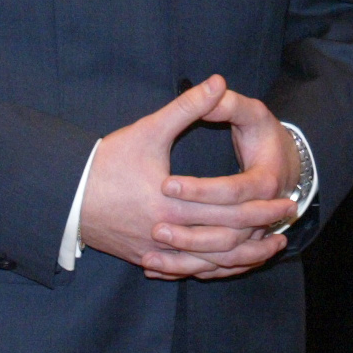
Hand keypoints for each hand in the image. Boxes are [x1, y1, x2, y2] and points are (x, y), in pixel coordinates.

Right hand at [79, 76, 295, 280]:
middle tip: (287, 218)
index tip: (285, 196)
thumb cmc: (108, 161)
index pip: (227, 208)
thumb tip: (219, 81)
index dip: (260, 204)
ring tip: (270, 247)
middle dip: (260, 230)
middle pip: (224, 239)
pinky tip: (231, 262)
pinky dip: (213, 269)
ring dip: (243, 257)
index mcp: (171, 202)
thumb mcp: (149, 130)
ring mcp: (155, 251)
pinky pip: (187, 271)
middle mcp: (165, 232)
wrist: (65, 196)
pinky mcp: (146, 258)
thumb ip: (187, 107)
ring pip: (209, 264)